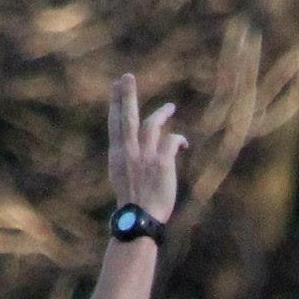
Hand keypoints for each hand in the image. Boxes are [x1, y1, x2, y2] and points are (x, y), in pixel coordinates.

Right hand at [109, 73, 186, 222]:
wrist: (139, 221)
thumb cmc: (133, 207)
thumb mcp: (124, 181)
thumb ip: (129, 162)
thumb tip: (136, 152)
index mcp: (117, 157)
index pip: (115, 124)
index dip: (116, 104)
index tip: (116, 87)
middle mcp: (129, 153)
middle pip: (127, 117)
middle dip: (127, 95)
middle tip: (127, 77)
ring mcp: (145, 157)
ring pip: (150, 124)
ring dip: (161, 113)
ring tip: (170, 107)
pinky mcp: (162, 163)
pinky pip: (172, 140)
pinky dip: (178, 139)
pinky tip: (183, 143)